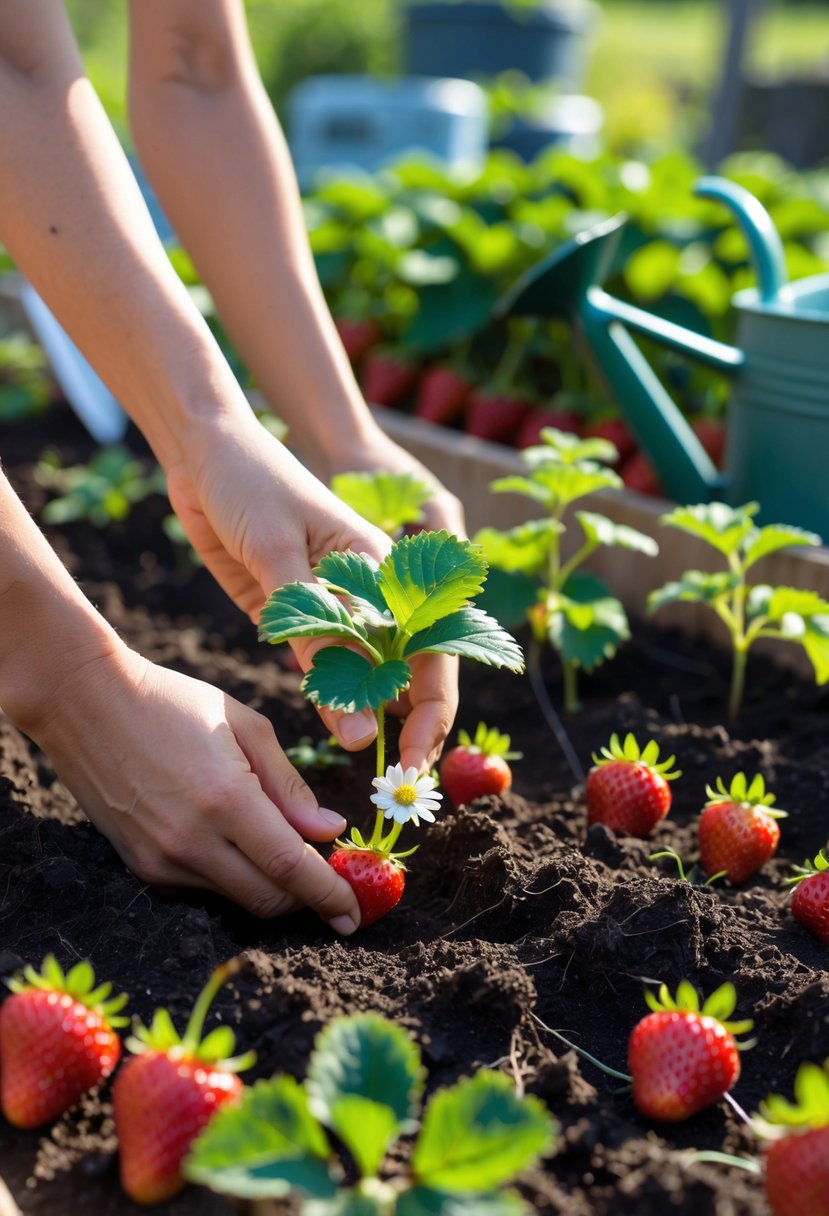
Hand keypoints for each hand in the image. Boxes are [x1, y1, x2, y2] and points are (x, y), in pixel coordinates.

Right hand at [30, 644, 362, 929]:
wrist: (83, 701)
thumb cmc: (172, 701)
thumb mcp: (245, 725)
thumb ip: (289, 786)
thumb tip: (330, 831)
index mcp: (225, 797)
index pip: (290, 868)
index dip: (329, 894)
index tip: (355, 914)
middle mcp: (191, 839)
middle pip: (267, 899)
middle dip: (307, 899)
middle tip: (330, 883)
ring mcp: (161, 858)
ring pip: (236, 898)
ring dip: (270, 886)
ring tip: (282, 848)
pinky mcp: (140, 866)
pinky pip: (203, 889)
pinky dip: (231, 876)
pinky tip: (232, 841)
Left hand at [167, 412, 458, 770]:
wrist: (202, 452)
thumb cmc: (252, 484)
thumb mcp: (281, 561)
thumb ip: (319, 643)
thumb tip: (356, 728)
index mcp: (385, 570)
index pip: (429, 653)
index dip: (431, 712)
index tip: (413, 762)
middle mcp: (369, 595)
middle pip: (405, 673)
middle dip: (408, 727)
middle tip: (391, 781)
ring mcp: (333, 608)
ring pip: (365, 677)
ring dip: (368, 718)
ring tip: (368, 770)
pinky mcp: (297, 617)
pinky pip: (323, 669)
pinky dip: (329, 700)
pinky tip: (332, 730)